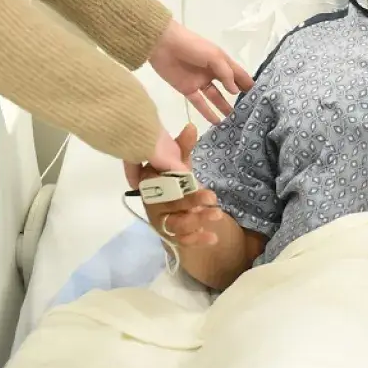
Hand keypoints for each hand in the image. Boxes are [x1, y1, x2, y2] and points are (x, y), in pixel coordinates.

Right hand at [126, 125, 227, 247]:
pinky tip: (212, 237)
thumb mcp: (179, 161)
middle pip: (170, 203)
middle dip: (191, 201)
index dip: (172, 181)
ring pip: (175, 223)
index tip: (191, 178)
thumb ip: (183, 146)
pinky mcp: (171, 235)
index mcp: (151, 182)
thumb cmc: (173, 178)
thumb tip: (192, 127)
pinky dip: (196, 240)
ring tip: (217, 215)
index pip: (158, 182)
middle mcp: (153, 203)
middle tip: (212, 199)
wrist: (174, 204)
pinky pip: (181, 240)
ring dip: (196, 220)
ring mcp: (161, 221)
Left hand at [147, 20, 252, 123]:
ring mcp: (200, 81)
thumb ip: (226, 73)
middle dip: (238, 96)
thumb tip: (235, 91)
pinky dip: (207, 112)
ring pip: (215, 97)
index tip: (259, 96)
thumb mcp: (214, 56)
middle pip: (228, 86)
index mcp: (221, 60)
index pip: (238, 73)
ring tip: (235, 120)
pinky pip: (200, 103)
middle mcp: (213, 72)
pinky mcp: (187, 89)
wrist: (163, 44)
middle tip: (249, 111)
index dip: (247, 83)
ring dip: (224, 107)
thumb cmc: (192, 46)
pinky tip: (216, 122)